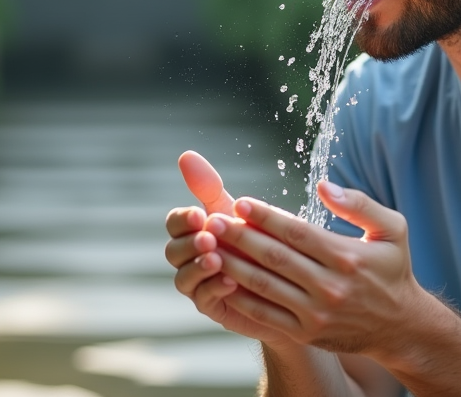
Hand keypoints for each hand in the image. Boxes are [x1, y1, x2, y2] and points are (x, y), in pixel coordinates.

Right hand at [165, 151, 291, 344]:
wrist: (287, 279)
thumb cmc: (259, 238)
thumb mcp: (239, 210)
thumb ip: (210, 187)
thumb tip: (185, 155)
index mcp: (195, 232)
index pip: (175, 223)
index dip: (183, 219)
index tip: (200, 215)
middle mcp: (192, 258)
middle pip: (172, 251)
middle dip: (189, 243)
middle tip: (209, 238)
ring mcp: (200, 284)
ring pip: (182, 278)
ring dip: (198, 267)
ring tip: (217, 259)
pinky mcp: (213, 306)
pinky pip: (203, 300)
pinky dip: (214, 288)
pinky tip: (232, 280)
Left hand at [204, 180, 427, 359]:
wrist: (400, 326)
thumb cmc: (392, 270)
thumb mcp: (392, 229)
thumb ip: (359, 204)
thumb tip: (324, 186)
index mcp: (347, 257)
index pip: (295, 232)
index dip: (264, 217)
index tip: (239, 202)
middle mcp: (330, 286)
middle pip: (274, 257)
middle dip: (239, 237)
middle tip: (212, 221)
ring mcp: (316, 313)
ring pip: (264, 285)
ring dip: (233, 264)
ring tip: (210, 247)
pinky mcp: (306, 333)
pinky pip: (265, 314)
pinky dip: (241, 297)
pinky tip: (223, 280)